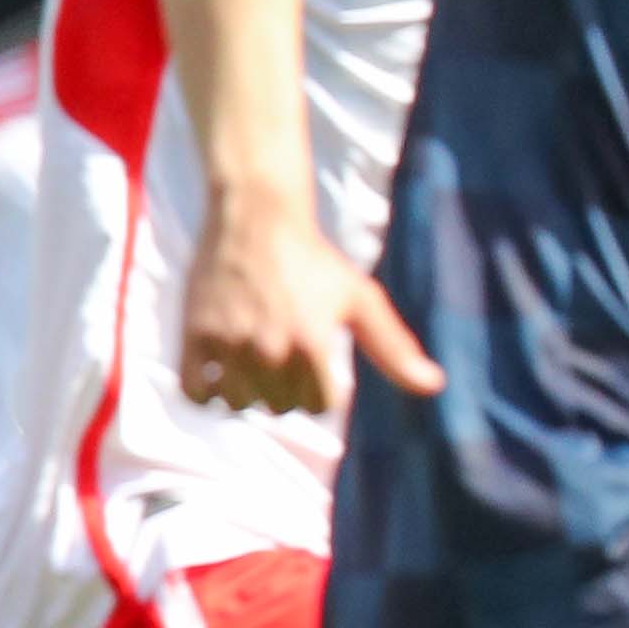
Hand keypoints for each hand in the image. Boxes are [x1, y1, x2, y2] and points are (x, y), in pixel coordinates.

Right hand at [180, 188, 437, 415]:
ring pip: (238, 405)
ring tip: (253, 363)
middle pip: (280, 407)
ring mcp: (228, 344)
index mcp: (313, 345)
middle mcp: (269, 349)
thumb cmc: (316, 262)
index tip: (317, 365)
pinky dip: (205, 393)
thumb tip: (435, 386)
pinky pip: (193, 393)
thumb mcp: (362, 299)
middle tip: (283, 356)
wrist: (256, 220)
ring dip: (247, 393)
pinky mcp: (193, 336)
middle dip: (285, 390)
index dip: (321, 390)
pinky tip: (219, 372)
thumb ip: (394, 348)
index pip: (320, 406)